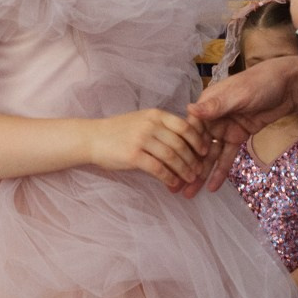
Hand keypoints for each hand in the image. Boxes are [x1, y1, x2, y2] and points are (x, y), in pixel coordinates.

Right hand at [89, 109, 212, 189]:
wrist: (92, 138)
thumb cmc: (119, 131)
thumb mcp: (142, 120)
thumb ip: (162, 126)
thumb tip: (186, 141)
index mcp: (155, 115)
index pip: (184, 126)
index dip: (198, 139)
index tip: (204, 151)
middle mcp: (150, 125)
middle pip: (180, 143)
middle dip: (193, 159)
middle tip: (199, 170)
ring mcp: (142, 139)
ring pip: (172, 157)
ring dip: (184, 170)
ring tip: (190, 178)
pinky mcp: (133, 155)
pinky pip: (158, 168)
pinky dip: (169, 177)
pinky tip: (173, 183)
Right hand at [185, 56, 297, 193]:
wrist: (287, 86)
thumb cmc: (259, 84)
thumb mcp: (237, 95)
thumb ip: (215, 106)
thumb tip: (189, 109)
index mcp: (207, 105)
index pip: (190, 130)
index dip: (182, 149)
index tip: (174, 169)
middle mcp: (212, 118)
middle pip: (198, 146)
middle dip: (189, 167)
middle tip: (178, 189)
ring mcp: (225, 128)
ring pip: (211, 155)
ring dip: (202, 173)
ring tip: (190, 193)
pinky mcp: (238, 136)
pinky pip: (227, 156)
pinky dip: (221, 170)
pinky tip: (212, 187)